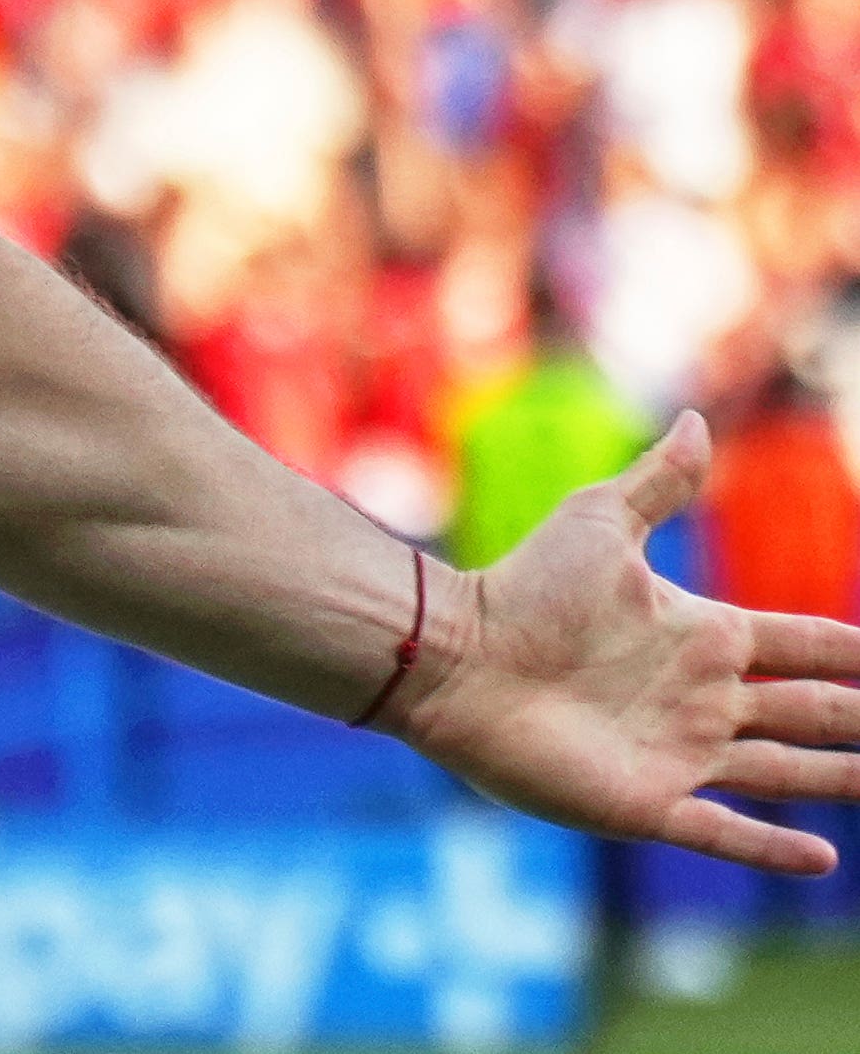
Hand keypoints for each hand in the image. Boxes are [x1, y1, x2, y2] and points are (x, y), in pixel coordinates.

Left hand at [398, 414, 859, 872]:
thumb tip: (696, 419)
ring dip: (838, 780)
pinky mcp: (649, 802)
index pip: (803, 644)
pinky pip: (726, 832)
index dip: (850, 649)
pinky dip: (772, 848)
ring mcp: (680, 752)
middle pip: (810, 711)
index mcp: (703, 634)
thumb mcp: (599, 523)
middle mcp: (703, 697)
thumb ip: (658, 483)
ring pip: (785, 773)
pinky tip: (823, 858)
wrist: (456, 656)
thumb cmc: (523, 588)